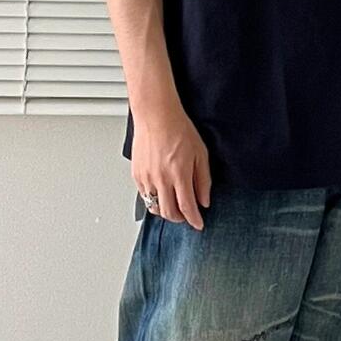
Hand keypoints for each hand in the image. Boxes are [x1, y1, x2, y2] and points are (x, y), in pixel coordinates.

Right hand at [131, 99, 211, 229]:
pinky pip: (144, 196)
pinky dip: (154, 200)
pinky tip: (162, 194)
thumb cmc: (179, 129)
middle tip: (187, 216)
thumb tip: (204, 200)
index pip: (187, 207)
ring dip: (166, 211)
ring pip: (154, 207)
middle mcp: (161, 179)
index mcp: (179, 174)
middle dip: (180, 218)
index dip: (194, 220)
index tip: (199, 224)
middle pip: (169, 212)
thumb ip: (203, 180)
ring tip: (174, 205)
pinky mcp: (136, 175)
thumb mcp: (201, 154)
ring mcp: (146, 178)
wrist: (156, 116)